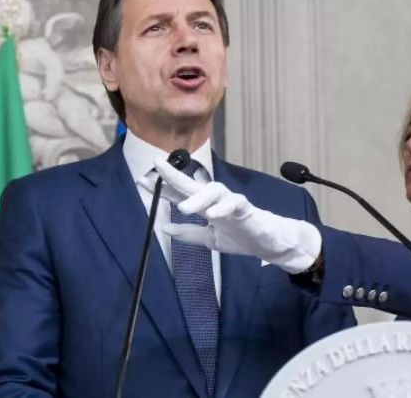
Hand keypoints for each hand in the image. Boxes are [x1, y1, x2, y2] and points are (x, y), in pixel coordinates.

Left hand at [139, 158, 321, 273]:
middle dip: (174, 175)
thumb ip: (189, 233)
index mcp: (205, 206)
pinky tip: (213, 215)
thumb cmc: (241, 236)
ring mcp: (231, 202)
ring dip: (198, 197)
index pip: (181, 193)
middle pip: (192, 184)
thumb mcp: (209, 238)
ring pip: (213, 190)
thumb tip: (165, 229)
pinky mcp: (247, 209)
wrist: (268, 244)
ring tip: (183, 208)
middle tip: (156, 166)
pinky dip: (224, 208)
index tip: (142, 181)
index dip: (163, 187)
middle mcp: (216, 200)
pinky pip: (235, 204)